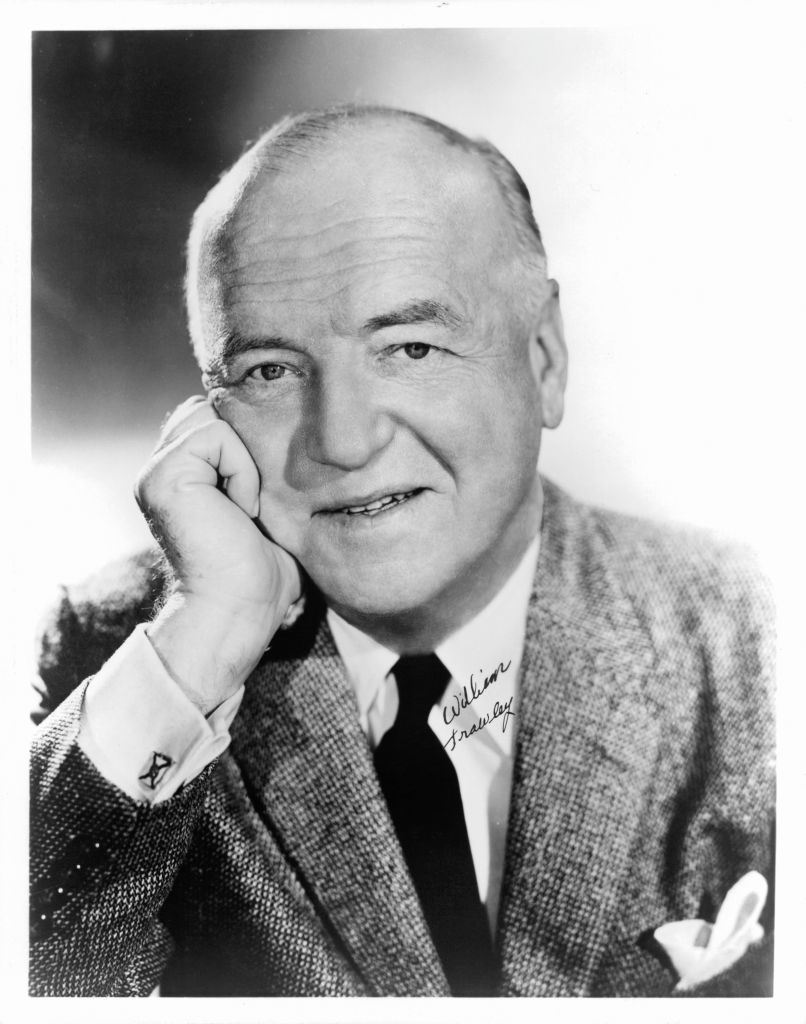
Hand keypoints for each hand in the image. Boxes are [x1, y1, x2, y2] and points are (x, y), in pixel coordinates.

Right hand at [134, 396, 301, 713]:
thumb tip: (296, 434)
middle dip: (243, 444)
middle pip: (210, 408)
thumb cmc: (262, 574)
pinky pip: (216, 435)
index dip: (247, 443)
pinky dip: (241, 471)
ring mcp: (157, 471)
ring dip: (243, 459)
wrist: (240, 610)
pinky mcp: (163, 475)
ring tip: (246, 506)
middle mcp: (162, 468)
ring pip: (212, 416)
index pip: (214, 417)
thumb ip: (258, 469)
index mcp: (182, 475)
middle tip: (254, 500)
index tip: (259, 498)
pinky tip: (240, 510)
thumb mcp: (265, 510)